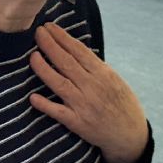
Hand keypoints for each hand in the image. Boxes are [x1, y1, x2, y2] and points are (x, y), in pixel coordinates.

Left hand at [29, 23, 148, 162]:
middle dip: (50, 45)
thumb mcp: (114, 80)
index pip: (79, 51)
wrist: (130, 135)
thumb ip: (95, 67)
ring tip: (32, 56)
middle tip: (37, 32)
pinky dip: (45, 105)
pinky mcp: (77, 123)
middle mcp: (92, 87)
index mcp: (103, 74)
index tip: (50, 27)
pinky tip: (33, 97)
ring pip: (60, 83)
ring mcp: (84, 105)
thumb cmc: (122, 104)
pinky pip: (58, 112)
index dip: (62, 37)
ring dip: (44, 69)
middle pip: (67, 62)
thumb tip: (75, 51)